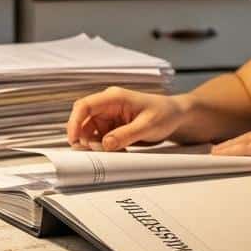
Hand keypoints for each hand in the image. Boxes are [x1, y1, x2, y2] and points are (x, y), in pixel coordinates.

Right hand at [66, 87, 188, 150]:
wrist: (176, 116)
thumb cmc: (165, 113)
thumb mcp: (148, 125)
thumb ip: (126, 135)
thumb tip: (105, 144)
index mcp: (114, 98)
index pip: (84, 106)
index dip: (74, 122)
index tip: (74, 140)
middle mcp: (108, 105)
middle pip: (83, 121)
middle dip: (84, 138)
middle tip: (95, 152)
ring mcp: (109, 116)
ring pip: (90, 132)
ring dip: (95, 145)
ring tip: (112, 153)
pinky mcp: (113, 127)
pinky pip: (100, 138)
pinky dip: (104, 148)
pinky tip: (118, 151)